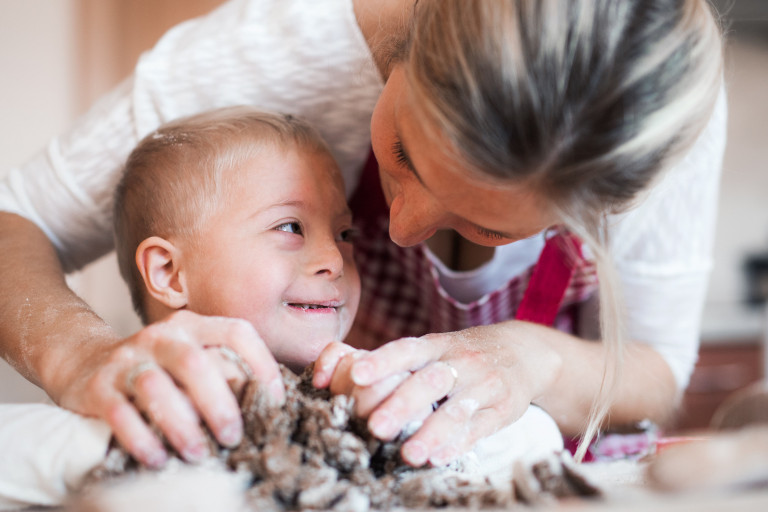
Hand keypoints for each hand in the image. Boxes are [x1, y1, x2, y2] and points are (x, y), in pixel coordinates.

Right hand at [53, 310, 284, 467]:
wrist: (86, 362)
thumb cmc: (158, 368)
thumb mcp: (191, 357)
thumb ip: (223, 370)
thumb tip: (269, 405)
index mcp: (193, 326)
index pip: (237, 332)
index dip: (262, 364)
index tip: (275, 401)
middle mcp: (161, 336)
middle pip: (197, 363)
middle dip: (220, 404)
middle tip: (233, 437)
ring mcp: (127, 359)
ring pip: (157, 388)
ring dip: (182, 425)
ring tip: (199, 454)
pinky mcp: (98, 386)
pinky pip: (119, 412)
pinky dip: (142, 439)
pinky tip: (159, 458)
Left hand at [316, 323, 561, 467]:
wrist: (523, 351)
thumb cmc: (461, 354)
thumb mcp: (434, 347)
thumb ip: (395, 363)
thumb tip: (339, 375)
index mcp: (437, 345)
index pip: (407, 349)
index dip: (383, 361)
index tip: (357, 375)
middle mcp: (460, 362)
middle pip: (429, 381)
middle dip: (402, 404)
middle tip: (374, 426)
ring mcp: (483, 385)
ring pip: (456, 409)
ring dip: (430, 433)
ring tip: (407, 455)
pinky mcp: (501, 409)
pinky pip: (479, 428)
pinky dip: (457, 443)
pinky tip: (438, 458)